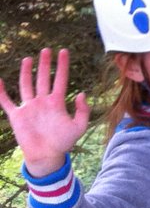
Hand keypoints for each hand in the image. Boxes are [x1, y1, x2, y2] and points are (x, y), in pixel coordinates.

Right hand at [0, 49, 89, 176]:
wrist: (46, 156)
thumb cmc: (63, 142)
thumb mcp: (79, 127)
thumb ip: (83, 110)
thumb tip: (82, 93)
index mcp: (57, 102)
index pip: (60, 79)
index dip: (62, 66)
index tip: (64, 52)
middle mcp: (42, 101)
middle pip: (43, 78)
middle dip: (45, 64)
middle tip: (46, 50)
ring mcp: (29, 107)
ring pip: (27, 85)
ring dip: (27, 72)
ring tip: (29, 59)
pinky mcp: (17, 115)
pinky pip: (6, 101)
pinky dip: (1, 92)